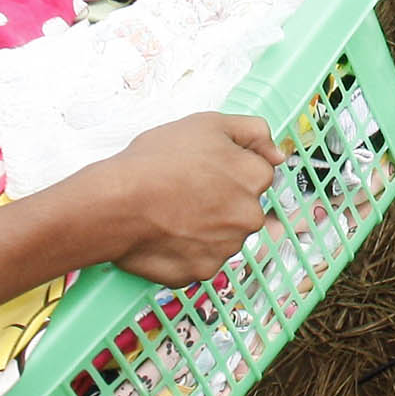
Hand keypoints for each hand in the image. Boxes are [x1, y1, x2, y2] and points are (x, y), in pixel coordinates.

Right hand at [87, 111, 282, 285]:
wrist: (116, 203)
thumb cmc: (156, 161)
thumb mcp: (208, 124)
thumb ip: (252, 132)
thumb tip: (278, 153)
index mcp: (254, 178)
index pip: (257, 172)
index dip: (229, 167)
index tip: (204, 168)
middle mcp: (249, 216)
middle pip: (242, 206)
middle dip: (221, 199)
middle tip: (184, 189)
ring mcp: (227, 248)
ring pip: (222, 234)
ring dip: (205, 226)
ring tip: (171, 211)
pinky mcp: (202, 271)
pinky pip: (200, 258)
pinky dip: (186, 249)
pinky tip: (165, 233)